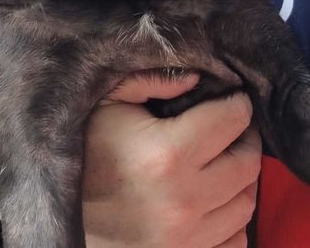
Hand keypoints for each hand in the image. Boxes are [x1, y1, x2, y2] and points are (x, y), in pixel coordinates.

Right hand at [82, 72, 260, 247]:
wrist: (63, 215)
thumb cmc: (85, 152)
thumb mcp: (108, 104)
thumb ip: (150, 80)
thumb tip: (196, 78)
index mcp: (167, 154)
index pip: (231, 120)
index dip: (236, 103)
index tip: (232, 99)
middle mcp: (185, 199)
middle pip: (247, 162)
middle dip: (246, 137)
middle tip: (232, 127)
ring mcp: (189, 238)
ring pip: (246, 202)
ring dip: (242, 176)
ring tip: (224, 159)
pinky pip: (236, 239)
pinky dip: (233, 216)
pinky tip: (215, 197)